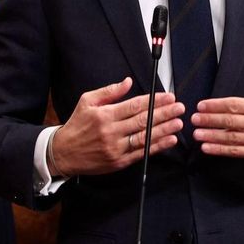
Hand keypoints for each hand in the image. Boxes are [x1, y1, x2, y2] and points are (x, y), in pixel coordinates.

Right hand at [50, 77, 183, 177]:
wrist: (63, 153)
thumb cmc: (77, 125)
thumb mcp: (87, 101)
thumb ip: (109, 92)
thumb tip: (128, 81)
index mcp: (104, 115)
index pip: (134, 106)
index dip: (154, 101)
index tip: (168, 97)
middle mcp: (111, 132)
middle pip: (143, 121)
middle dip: (164, 113)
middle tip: (179, 107)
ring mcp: (116, 148)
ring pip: (145, 137)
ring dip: (164, 130)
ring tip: (179, 123)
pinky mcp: (119, 162)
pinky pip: (141, 153)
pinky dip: (158, 146)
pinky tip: (169, 140)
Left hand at [193, 59, 243, 161]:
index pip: (236, 105)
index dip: (217, 105)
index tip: (202, 105)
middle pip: (232, 122)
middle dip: (210, 120)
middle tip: (193, 119)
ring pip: (233, 138)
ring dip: (212, 136)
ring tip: (196, 134)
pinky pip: (239, 152)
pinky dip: (222, 151)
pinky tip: (208, 148)